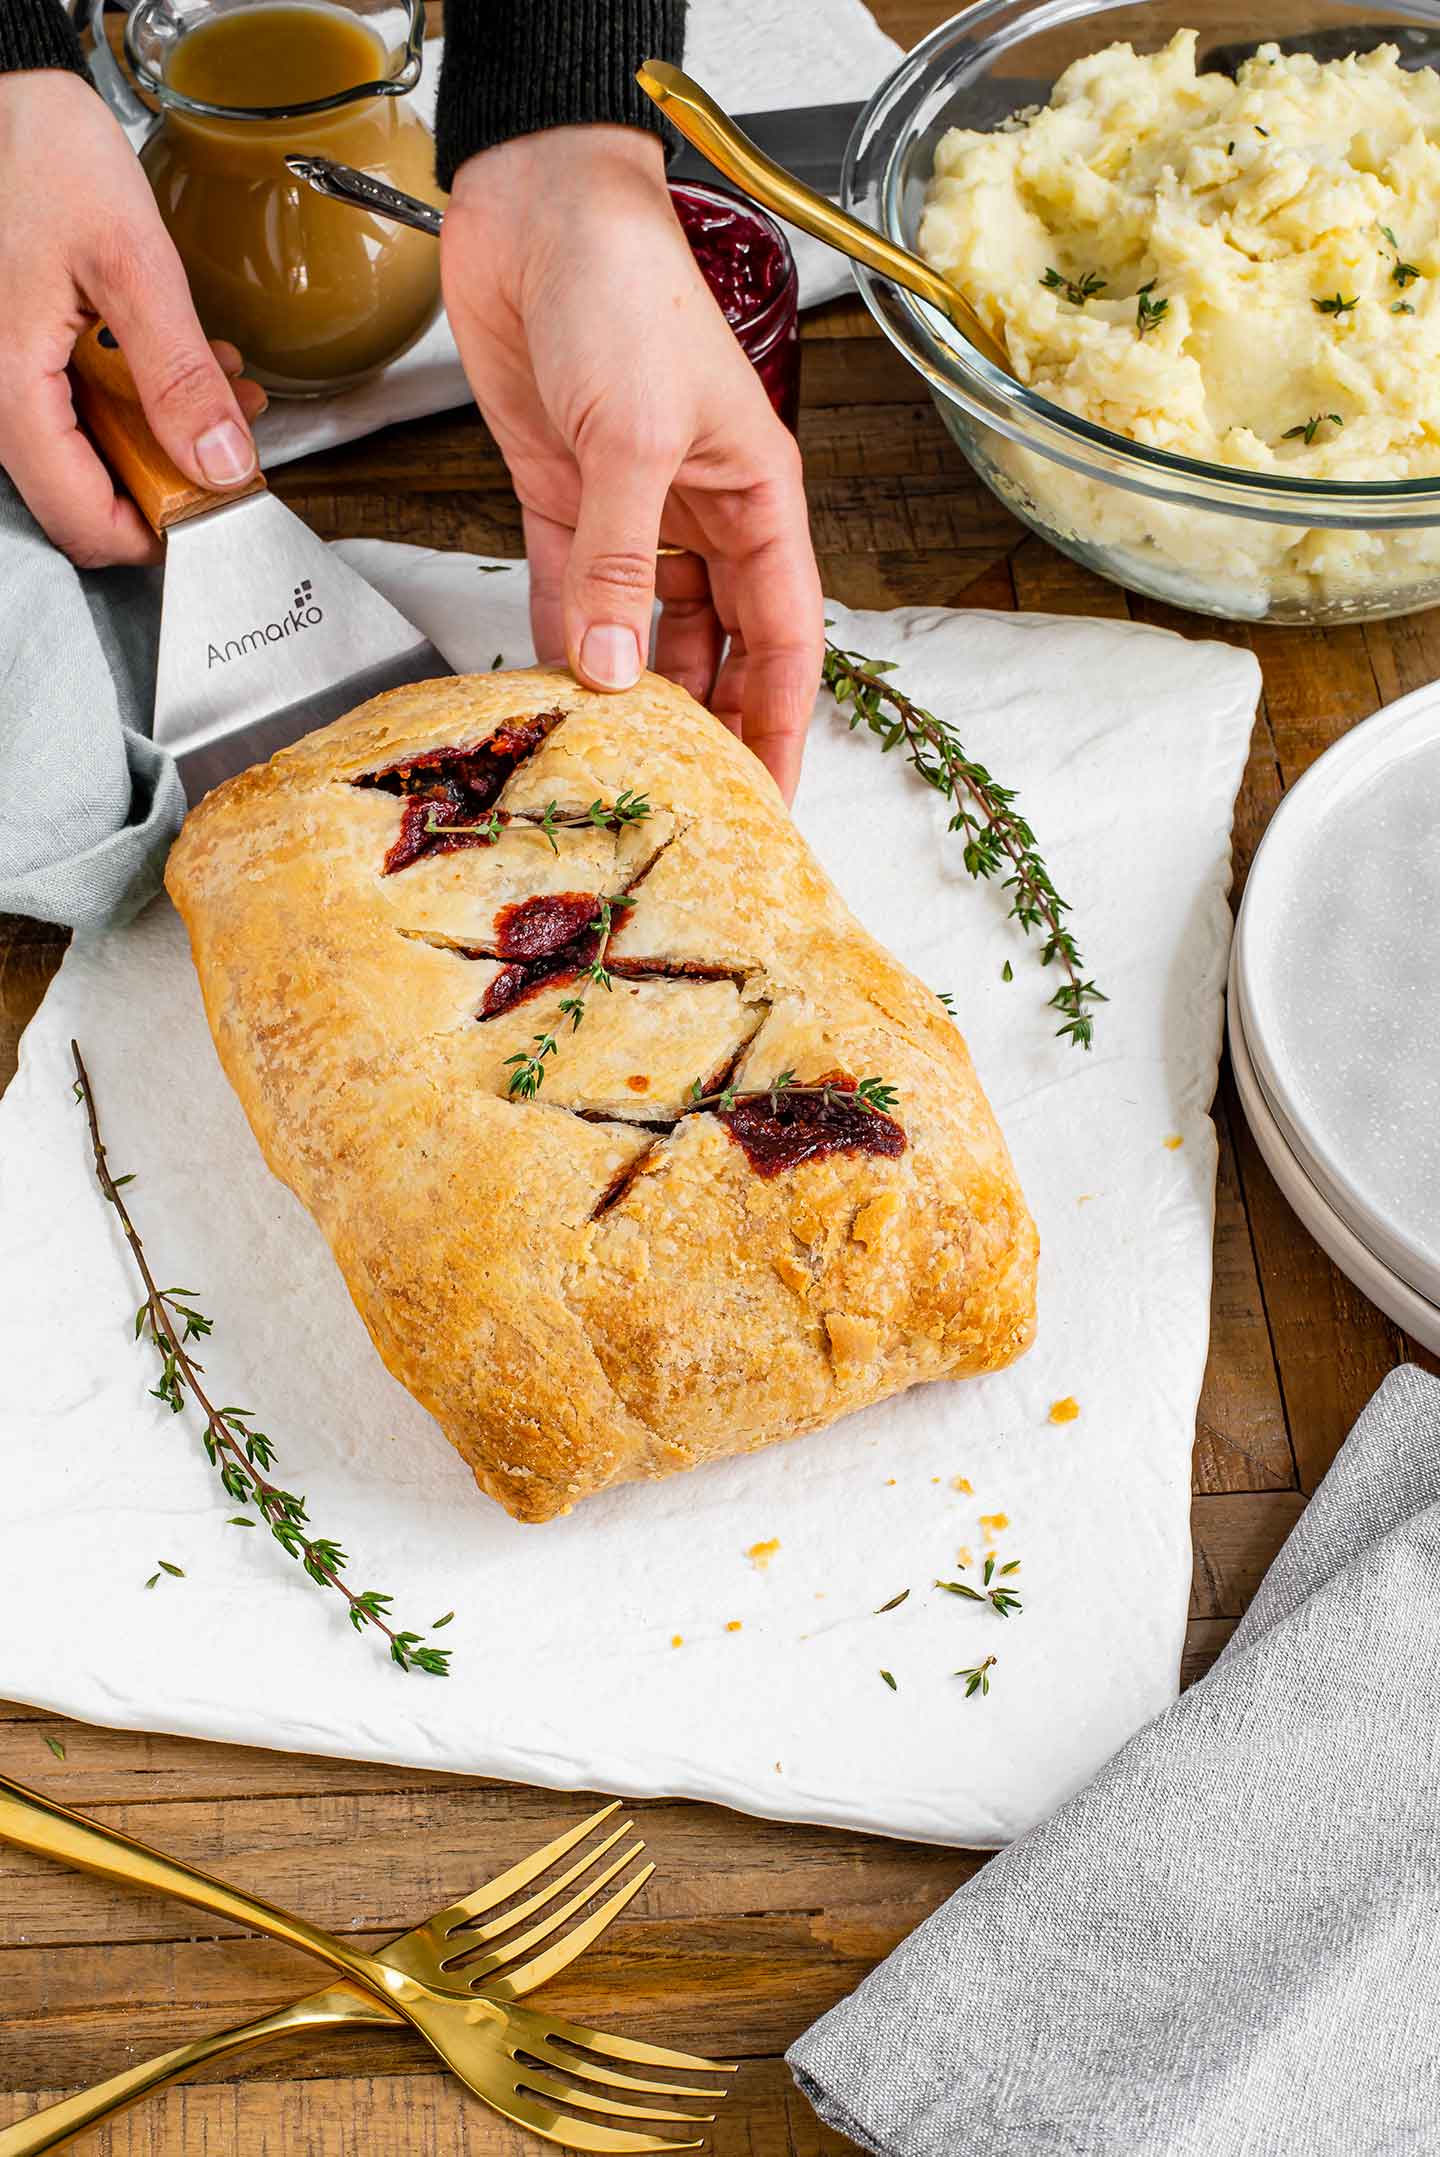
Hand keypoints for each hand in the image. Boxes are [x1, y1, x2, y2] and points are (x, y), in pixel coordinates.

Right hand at [0, 72, 265, 567]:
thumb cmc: (39, 154)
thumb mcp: (130, 261)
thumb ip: (179, 374)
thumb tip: (220, 464)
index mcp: (12, 389)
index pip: (85, 522)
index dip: (158, 534)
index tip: (217, 510)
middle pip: (90, 496)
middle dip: (171, 476)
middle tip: (230, 440)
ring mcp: (6, 380)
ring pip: (90, 454)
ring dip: (162, 434)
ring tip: (219, 384)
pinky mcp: (18, 357)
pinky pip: (79, 408)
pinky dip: (136, 398)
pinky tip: (179, 360)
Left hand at [441, 126, 822, 802]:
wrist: (535, 208)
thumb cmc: (624, 292)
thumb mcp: (634, 438)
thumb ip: (619, 564)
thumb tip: (608, 675)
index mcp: (760, 502)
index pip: (786, 643)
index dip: (781, 729)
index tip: (769, 807)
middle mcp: (703, 518)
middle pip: (721, 653)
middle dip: (708, 730)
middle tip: (684, 810)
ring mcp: (631, 514)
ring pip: (642, 634)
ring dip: (628, 695)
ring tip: (610, 768)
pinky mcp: (560, 499)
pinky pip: (563, 593)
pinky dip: (554, 642)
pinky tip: (544, 696)